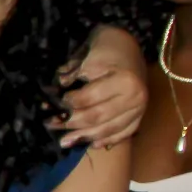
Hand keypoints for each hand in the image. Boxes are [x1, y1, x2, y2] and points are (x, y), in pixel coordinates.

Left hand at [57, 25, 148, 149]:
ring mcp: (140, 109)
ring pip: (108, 129)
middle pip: (98, 117)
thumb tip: (53, 97)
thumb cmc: (104, 50)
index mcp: (124, 80)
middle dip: (71, 123)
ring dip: (84, 136)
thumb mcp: (86, 57)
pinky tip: (90, 144)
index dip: (69, 103)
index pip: (89, 99)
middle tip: (51, 125)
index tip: (55, 103)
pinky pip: (122, 134)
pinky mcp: (140, 116)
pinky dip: (106, 140)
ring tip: (64, 141)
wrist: (128, 47)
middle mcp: (135, 97)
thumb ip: (71, 77)